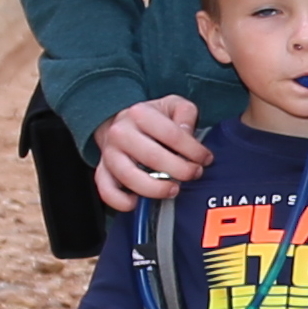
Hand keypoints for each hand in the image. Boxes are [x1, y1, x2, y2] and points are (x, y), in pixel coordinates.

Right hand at [94, 95, 210, 208]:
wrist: (119, 122)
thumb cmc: (151, 118)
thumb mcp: (172, 105)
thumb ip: (185, 114)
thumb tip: (187, 132)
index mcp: (139, 113)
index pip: (171, 134)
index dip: (193, 150)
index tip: (205, 159)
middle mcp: (120, 133)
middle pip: (152, 157)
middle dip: (180, 170)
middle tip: (193, 174)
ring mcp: (109, 153)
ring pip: (129, 176)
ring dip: (155, 188)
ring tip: (172, 189)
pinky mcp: (102, 171)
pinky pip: (106, 191)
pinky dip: (120, 201)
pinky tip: (137, 202)